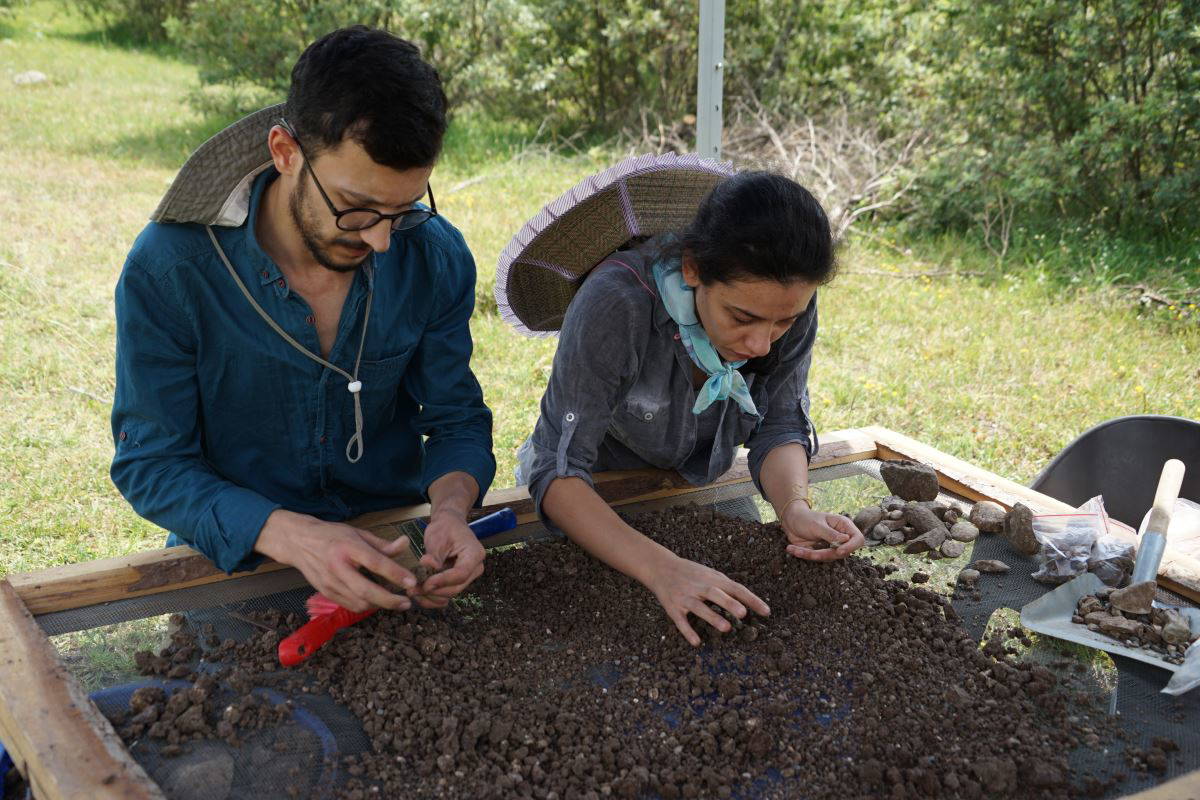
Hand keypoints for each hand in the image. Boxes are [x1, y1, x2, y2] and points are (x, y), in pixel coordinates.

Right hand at [255, 510, 415, 612]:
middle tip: (407, 602)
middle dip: (390, 600)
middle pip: (366, 590)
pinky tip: (376, 601)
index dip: (396, 574)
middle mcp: (337, 566)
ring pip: (359, 602)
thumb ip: (382, 544)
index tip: (412, 582)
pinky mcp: (326, 592)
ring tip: (395, 601)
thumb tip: (405, 544)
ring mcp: (330, 582)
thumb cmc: (332, 535)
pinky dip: (366, 606)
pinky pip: (350, 605)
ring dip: (380, 605)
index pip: (376, 562)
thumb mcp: (358, 533)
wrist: (298, 542)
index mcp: (348, 547)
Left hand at [398, 509, 484, 608]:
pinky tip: (419, 593)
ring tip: (412, 591)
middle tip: (412, 589)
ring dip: (430, 596)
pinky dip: (432, 598)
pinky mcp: (458, 582)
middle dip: (434, 591)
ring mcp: (468, 577)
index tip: (425, 584)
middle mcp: (475, 568)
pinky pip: (446, 595)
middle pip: (456, 587)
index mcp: (474, 554)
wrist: (449, 524)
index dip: (442, 581)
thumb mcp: (438, 539)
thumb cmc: (445, 528)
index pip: (461, 574)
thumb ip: (434, 559)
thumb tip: (428, 575)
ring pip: (450, 594)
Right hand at [646, 551, 769, 646]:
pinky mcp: (673, 608)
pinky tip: (697, 642)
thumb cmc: (691, 573)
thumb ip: (726, 587)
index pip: (735, 588)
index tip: (766, 612)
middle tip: (743, 614)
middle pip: (715, 594)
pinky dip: (688, 631)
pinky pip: (680, 621)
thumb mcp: (709, 574)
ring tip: (726, 628)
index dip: (751, 599)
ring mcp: (685, 597)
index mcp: (712, 578)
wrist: (660, 567)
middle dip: (729, 603)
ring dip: (712, 617)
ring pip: (699, 607)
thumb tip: (748, 602)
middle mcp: (699, 586)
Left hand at [780, 503, 863, 560]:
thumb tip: (846, 539)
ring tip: (794, 549)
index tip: (839, 551)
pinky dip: (803, 555)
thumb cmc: (805, 518)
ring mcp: (831, 546)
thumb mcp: (817, 525)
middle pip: (842, 552)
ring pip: (828, 557)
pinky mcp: (821, 552)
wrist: (790, 521)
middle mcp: (840, 537)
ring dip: (811, 555)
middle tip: (810, 553)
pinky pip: (816, 558)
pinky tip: (791, 549)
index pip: (857, 539)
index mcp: (843, 526)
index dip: (851, 547)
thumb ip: (831, 534)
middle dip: (825, 554)